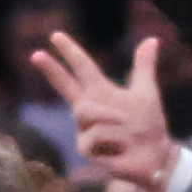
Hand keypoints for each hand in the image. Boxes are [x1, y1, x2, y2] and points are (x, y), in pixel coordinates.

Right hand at [28, 30, 171, 189]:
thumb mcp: (147, 92)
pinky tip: (122, 148)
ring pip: (85, 111)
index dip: (69, 52)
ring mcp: (84, 129)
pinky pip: (94, 134)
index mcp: (100, 92)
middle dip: (52, 70)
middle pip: (65, 86)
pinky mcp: (87, 149)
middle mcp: (88, 109)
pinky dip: (113, 138)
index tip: (55, 35)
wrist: (155, 156)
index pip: (81, 68)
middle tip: (36, 55)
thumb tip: (152, 39)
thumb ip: (143, 66)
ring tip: (126, 122)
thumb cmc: (148, 126)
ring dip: (107, 115)